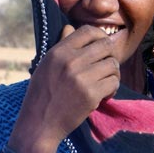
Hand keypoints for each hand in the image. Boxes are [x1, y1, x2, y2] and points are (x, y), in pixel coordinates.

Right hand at [8, 25, 119, 152]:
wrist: (39, 125)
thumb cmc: (43, 94)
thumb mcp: (46, 65)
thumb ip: (61, 45)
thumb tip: (70, 27)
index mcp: (59, 51)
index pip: (88, 31)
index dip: (100, 36)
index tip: (103, 48)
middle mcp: (71, 61)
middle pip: (106, 45)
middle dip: (110, 56)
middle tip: (106, 68)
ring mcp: (82, 77)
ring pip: (113, 64)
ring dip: (113, 74)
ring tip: (105, 84)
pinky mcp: (91, 94)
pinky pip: (114, 82)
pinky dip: (112, 89)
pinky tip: (104, 95)